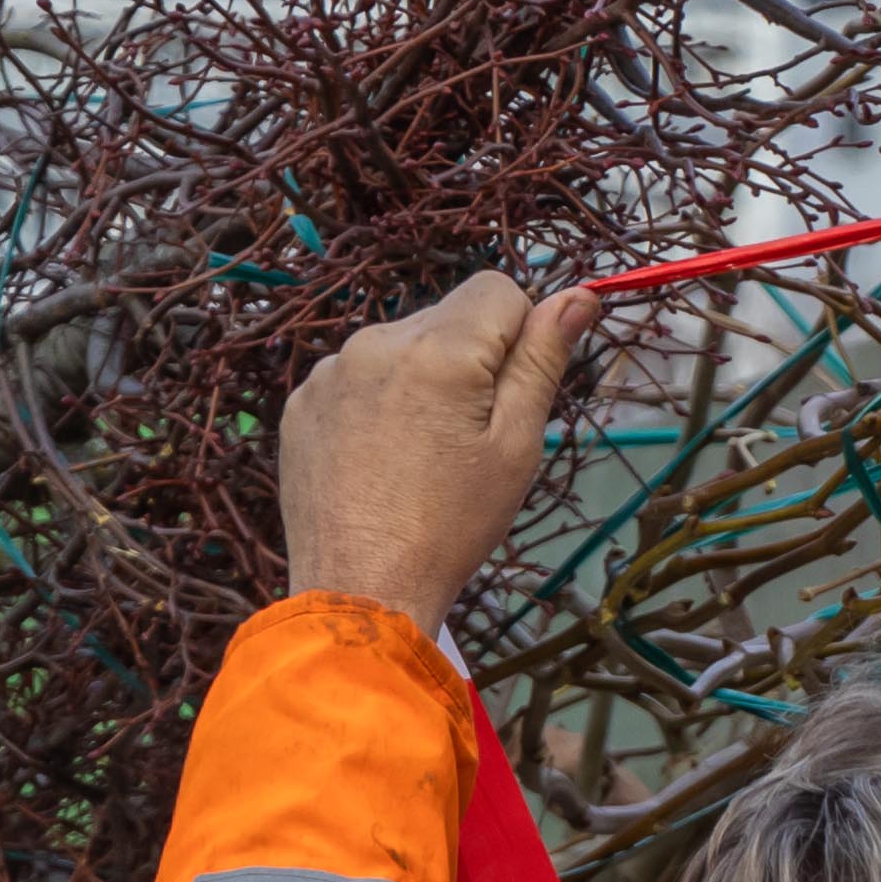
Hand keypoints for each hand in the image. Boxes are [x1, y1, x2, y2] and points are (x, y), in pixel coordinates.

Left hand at [279, 271, 598, 631]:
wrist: (361, 590)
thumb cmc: (452, 527)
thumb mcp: (515, 446)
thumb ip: (543, 360)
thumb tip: (579, 295)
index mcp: (438, 348)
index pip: (498, 291)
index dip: (517, 338)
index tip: (506, 397)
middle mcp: (376, 341)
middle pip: (446, 319)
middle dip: (466, 362)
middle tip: (463, 441)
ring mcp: (330, 372)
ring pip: (399, 348)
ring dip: (419, 380)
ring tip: (417, 456)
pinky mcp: (301, 403)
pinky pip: (355, 378)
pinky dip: (374, 404)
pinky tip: (377, 461)